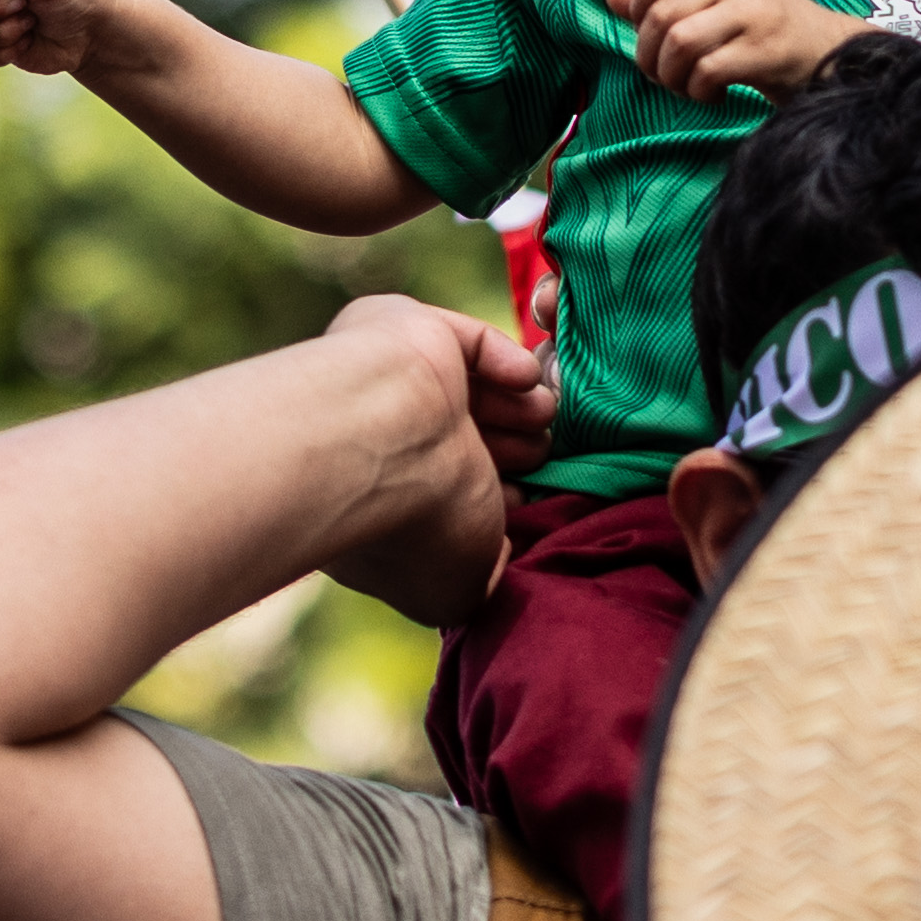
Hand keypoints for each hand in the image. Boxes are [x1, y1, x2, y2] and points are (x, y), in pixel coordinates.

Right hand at [312, 295, 521, 629]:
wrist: (374, 445)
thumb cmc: (412, 526)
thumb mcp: (454, 589)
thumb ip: (482, 579)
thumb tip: (503, 551)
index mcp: (378, 498)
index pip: (444, 493)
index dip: (492, 500)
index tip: (520, 507)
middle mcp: (382, 440)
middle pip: (463, 437)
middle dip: (513, 448)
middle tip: (543, 454)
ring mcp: (390, 381)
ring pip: (469, 389)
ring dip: (517, 405)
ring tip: (545, 416)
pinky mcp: (409, 331)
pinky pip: (468, 341)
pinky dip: (503, 358)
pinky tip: (523, 380)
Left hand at [612, 0, 857, 99]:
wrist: (830, 53)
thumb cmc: (763, 30)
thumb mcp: (716, 3)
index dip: (639, 4)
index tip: (649, 33)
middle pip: (661, 14)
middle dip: (648, 56)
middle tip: (661, 76)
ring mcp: (753, 13)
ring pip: (680, 43)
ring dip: (671, 77)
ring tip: (686, 87)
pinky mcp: (765, 49)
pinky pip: (707, 71)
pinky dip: (698, 92)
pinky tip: (712, 96)